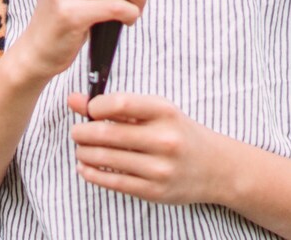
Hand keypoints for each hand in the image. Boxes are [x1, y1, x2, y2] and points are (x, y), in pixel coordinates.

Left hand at [67, 91, 222, 205]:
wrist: (216, 168)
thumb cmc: (180, 134)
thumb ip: (116, 106)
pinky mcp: (154, 191)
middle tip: (77, 132)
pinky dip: (92, 174)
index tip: (88, 110)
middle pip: (108, 133)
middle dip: (82, 132)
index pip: (120, 103)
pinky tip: (86, 167)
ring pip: (106, 158)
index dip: (94, 106)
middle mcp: (164, 139)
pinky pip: (114, 182)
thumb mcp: (156, 112)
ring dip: (84, 153)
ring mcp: (160, 168)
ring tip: (81, 149)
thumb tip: (74, 100)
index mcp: (165, 112)